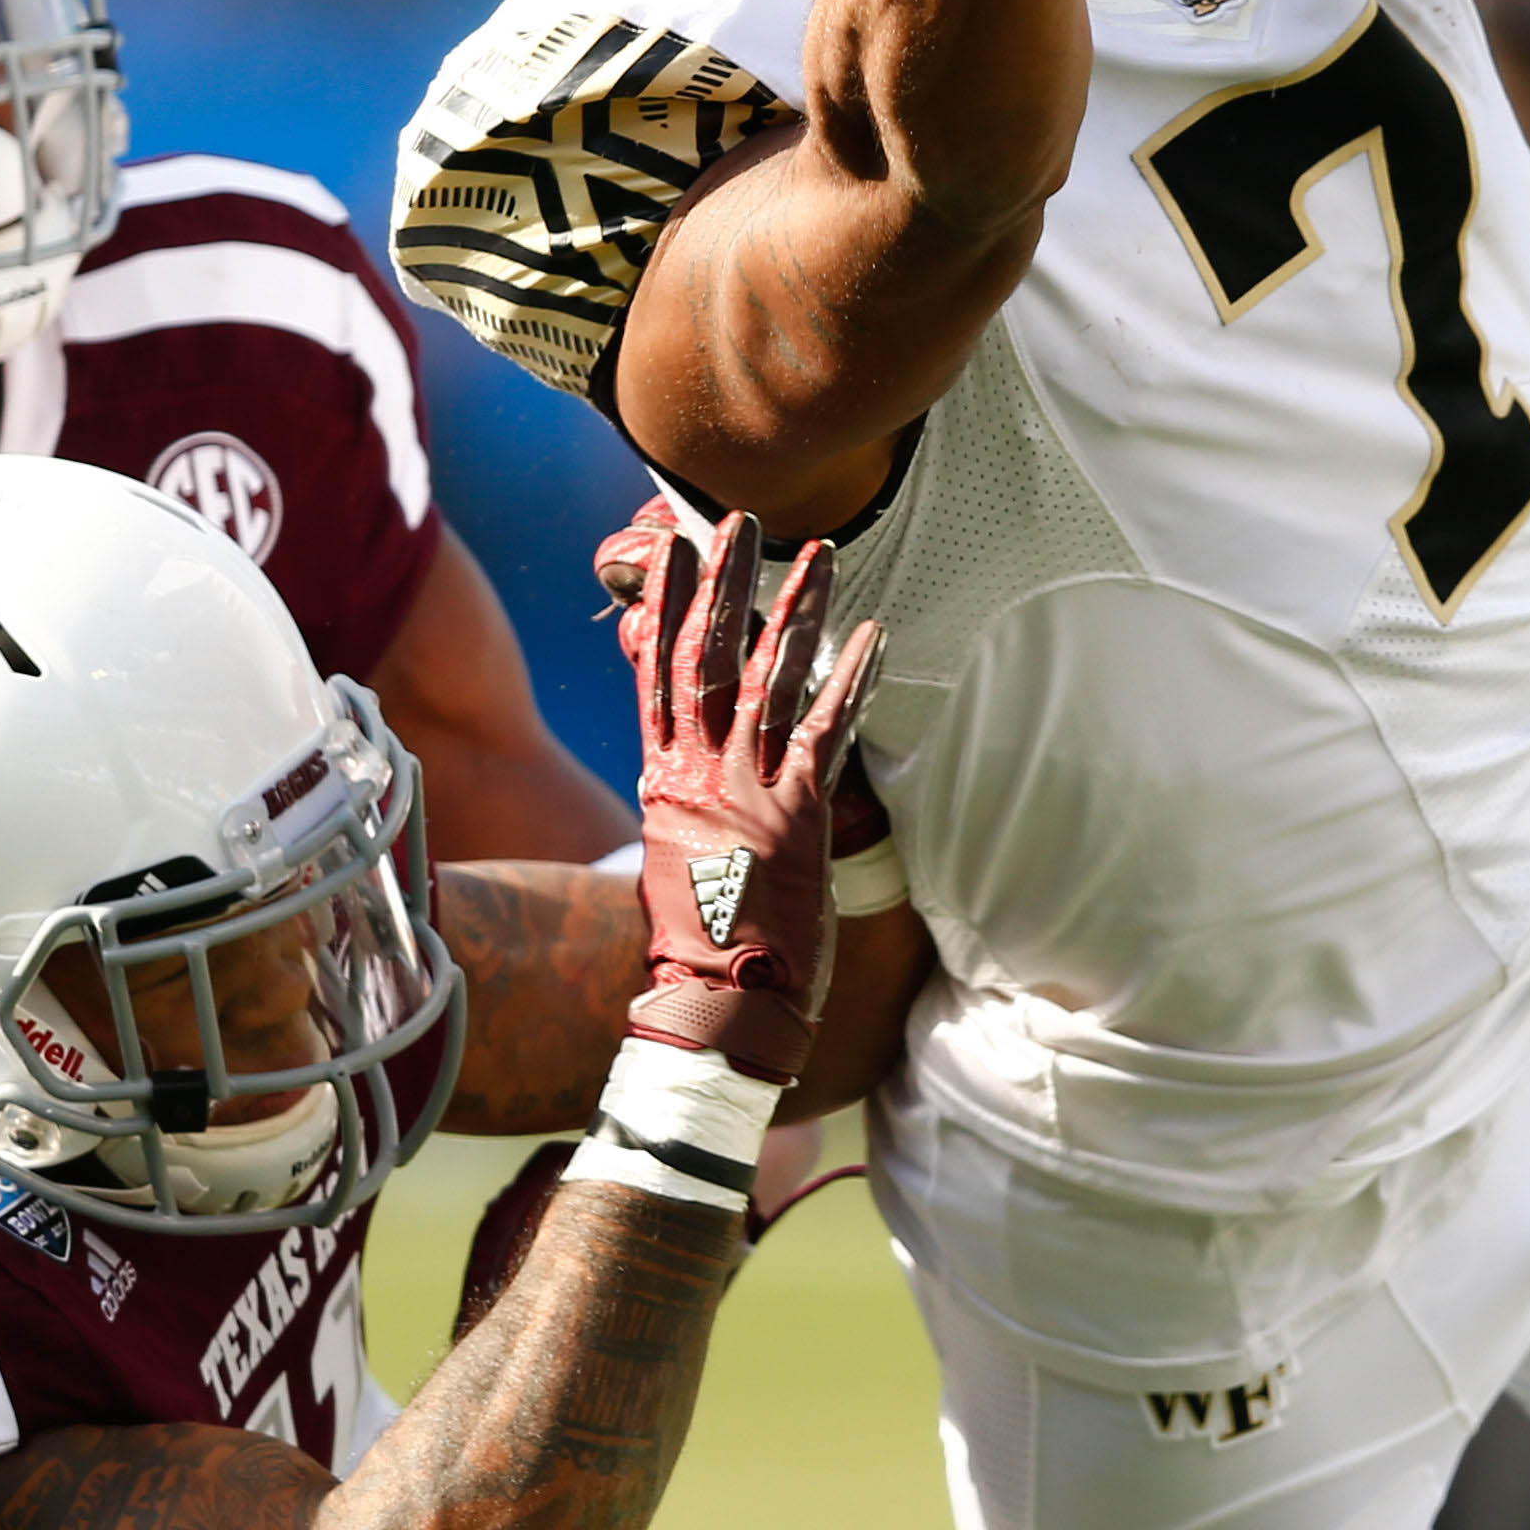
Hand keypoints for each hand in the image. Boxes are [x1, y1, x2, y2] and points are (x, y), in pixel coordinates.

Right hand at [594, 504, 882, 1082]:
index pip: (657, 672)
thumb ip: (684, 805)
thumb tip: (689, 772)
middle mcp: (697, 777)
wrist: (715, 1009)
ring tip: (819, 554)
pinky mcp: (796, 818)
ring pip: (768, 680)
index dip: (666, 604)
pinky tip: (872, 634)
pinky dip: (851, 678)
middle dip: (725, 582)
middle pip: (707, 656)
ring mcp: (746, 794)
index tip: (674, 548)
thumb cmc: (701, 946)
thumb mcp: (673, 860)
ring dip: (794, 610)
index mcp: (663, 783)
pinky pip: (827, 731)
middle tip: (739, 520)